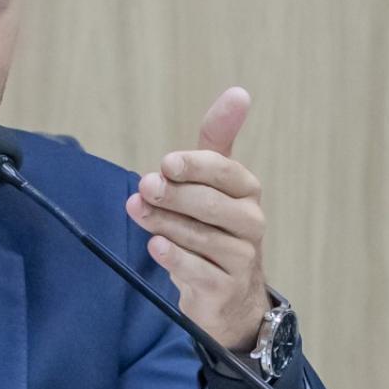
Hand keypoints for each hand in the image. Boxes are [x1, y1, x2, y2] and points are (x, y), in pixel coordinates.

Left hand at [124, 87, 269, 351]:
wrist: (228, 295)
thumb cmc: (214, 228)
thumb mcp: (214, 184)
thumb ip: (216, 141)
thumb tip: (239, 93)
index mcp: (246, 191)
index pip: (224, 171)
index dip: (195, 165)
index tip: (166, 163)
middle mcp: (250, 222)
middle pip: (211, 203)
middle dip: (174, 194)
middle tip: (144, 187)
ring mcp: (242, 258)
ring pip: (201, 236)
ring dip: (165, 222)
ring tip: (138, 211)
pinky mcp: (226, 288)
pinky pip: (199, 270)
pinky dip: (175, 258)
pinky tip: (155, 247)